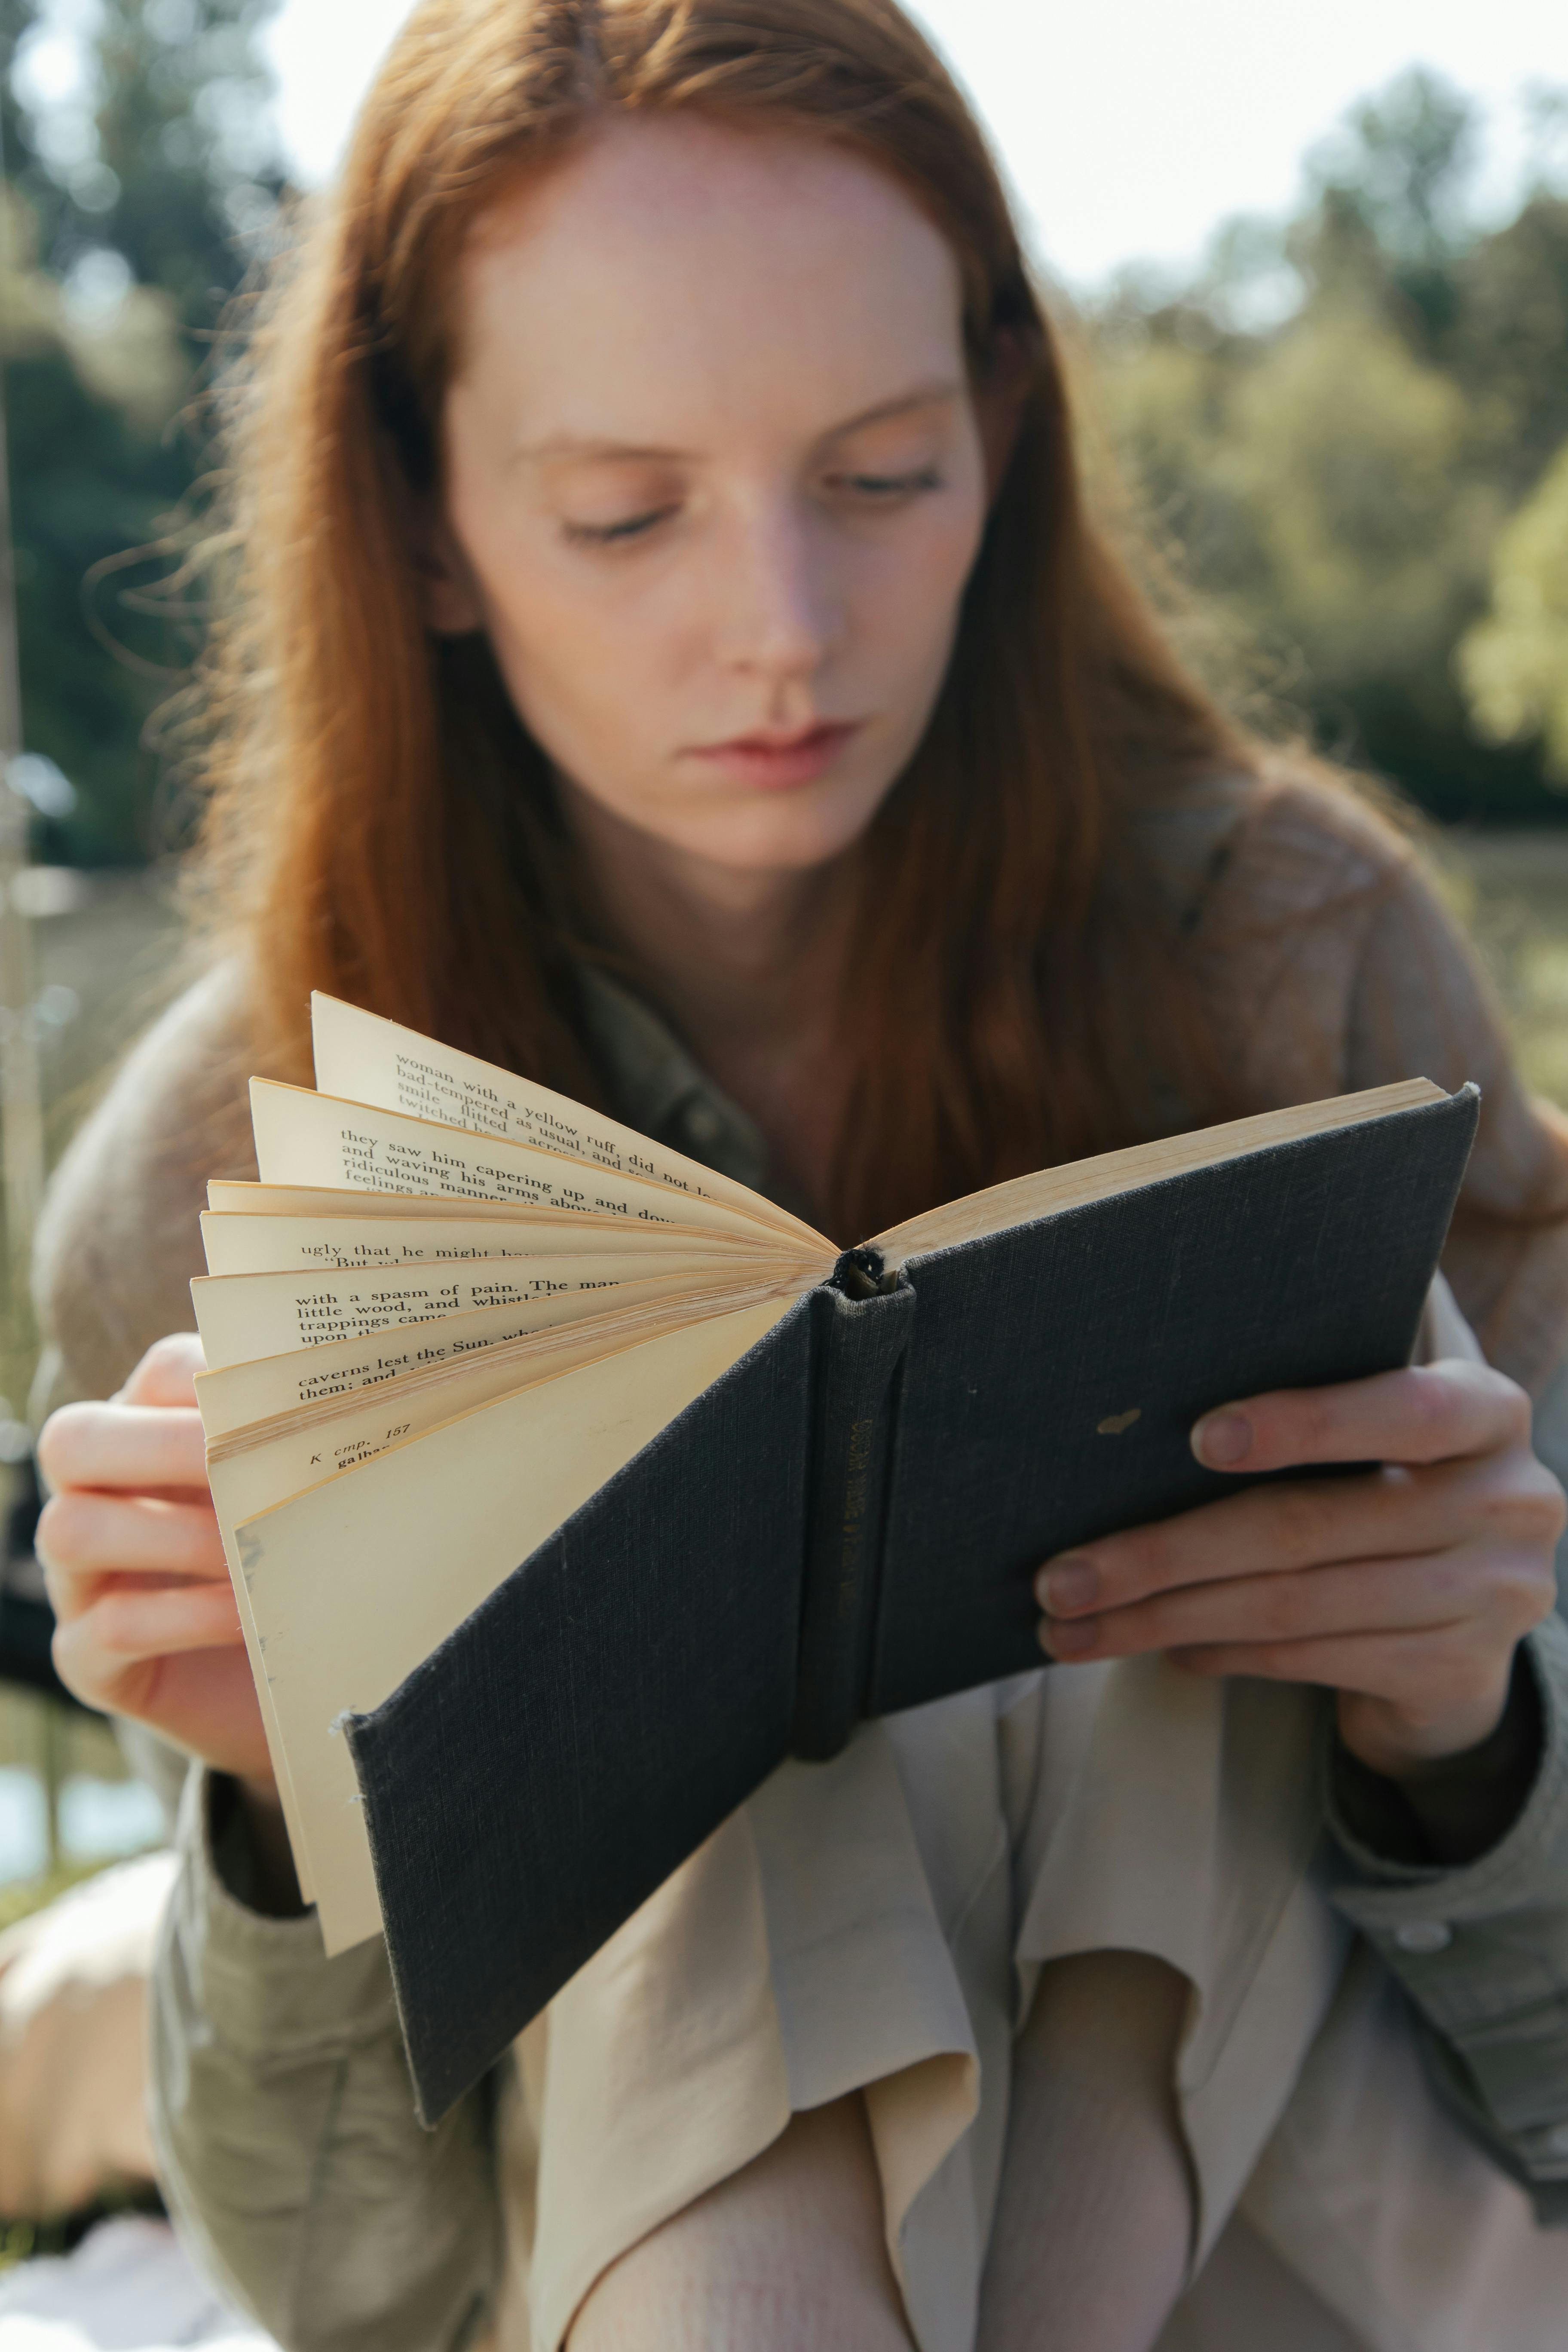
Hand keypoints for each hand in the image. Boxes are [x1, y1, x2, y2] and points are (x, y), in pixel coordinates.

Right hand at [36, 1334, 275, 1797]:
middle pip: (73, 1439)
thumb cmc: (298, 1566)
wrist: (294, 1682)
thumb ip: (307, 1444)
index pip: (158, 1375)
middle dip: (164, 1446)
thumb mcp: (301, 1498)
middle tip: (243, 1467)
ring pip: (72, 1530)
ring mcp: (79, 1580)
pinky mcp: (87, 1658)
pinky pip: (109, 1627)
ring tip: (250, 1554)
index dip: (213, 1379)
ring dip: (174, 1536)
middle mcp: (96, 1496)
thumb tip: (366, 1393)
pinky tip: (247, 1617)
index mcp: (150, 1433)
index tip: (286, 1403)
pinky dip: (185, 1617)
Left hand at [1036, 1358, 1564, 1779]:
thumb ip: (1314, 1416)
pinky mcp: (1459, 1671)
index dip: (1301, 1422)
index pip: (1396, 1409)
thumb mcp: (1381, 1439)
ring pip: (1292, 1605)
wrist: (1476, 1615)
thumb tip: (1142, 1424)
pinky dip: (1224, 1654)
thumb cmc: (1390, 1490)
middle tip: (1063, 1576)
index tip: (1197, 1438)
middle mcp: (1509, 1500)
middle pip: (1305, 1526)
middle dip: (1164, 1553)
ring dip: (1168, 1619)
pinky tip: (1166, 1648)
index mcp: (1486, 1413)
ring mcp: (1493, 1594)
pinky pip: (1311, 1659)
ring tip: (1079, 1626)